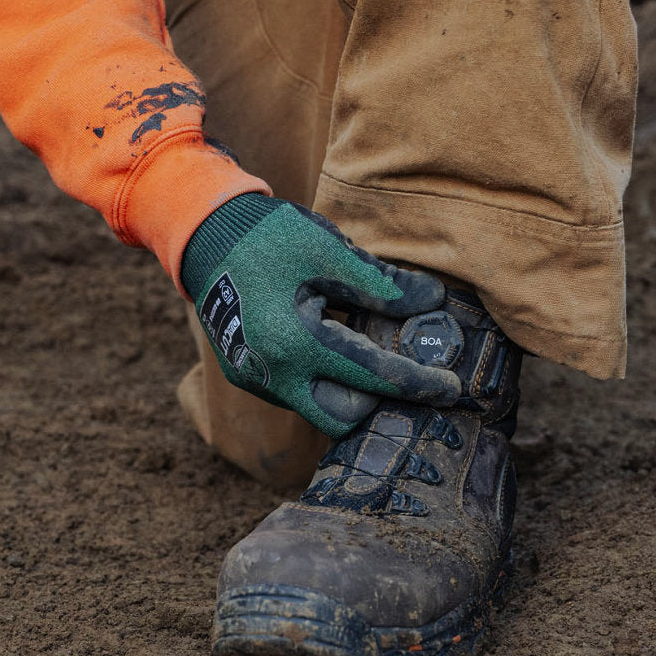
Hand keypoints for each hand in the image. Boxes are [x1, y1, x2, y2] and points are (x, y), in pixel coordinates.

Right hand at [181, 194, 460, 436]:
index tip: (452, 389)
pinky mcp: (247, 376)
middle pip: (344, 419)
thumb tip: (434, 302)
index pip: (374, 377)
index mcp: (297, 342)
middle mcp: (273, 374)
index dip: (418, 384)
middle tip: (406, 378)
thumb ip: (382, 285)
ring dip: (349, 392)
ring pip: (317, 408)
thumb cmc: (270, 237)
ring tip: (371, 355)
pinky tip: (335, 346)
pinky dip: (322, 380)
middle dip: (378, 404)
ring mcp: (256, 380)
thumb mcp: (331, 252)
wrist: (204, 236)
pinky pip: (296, 393)